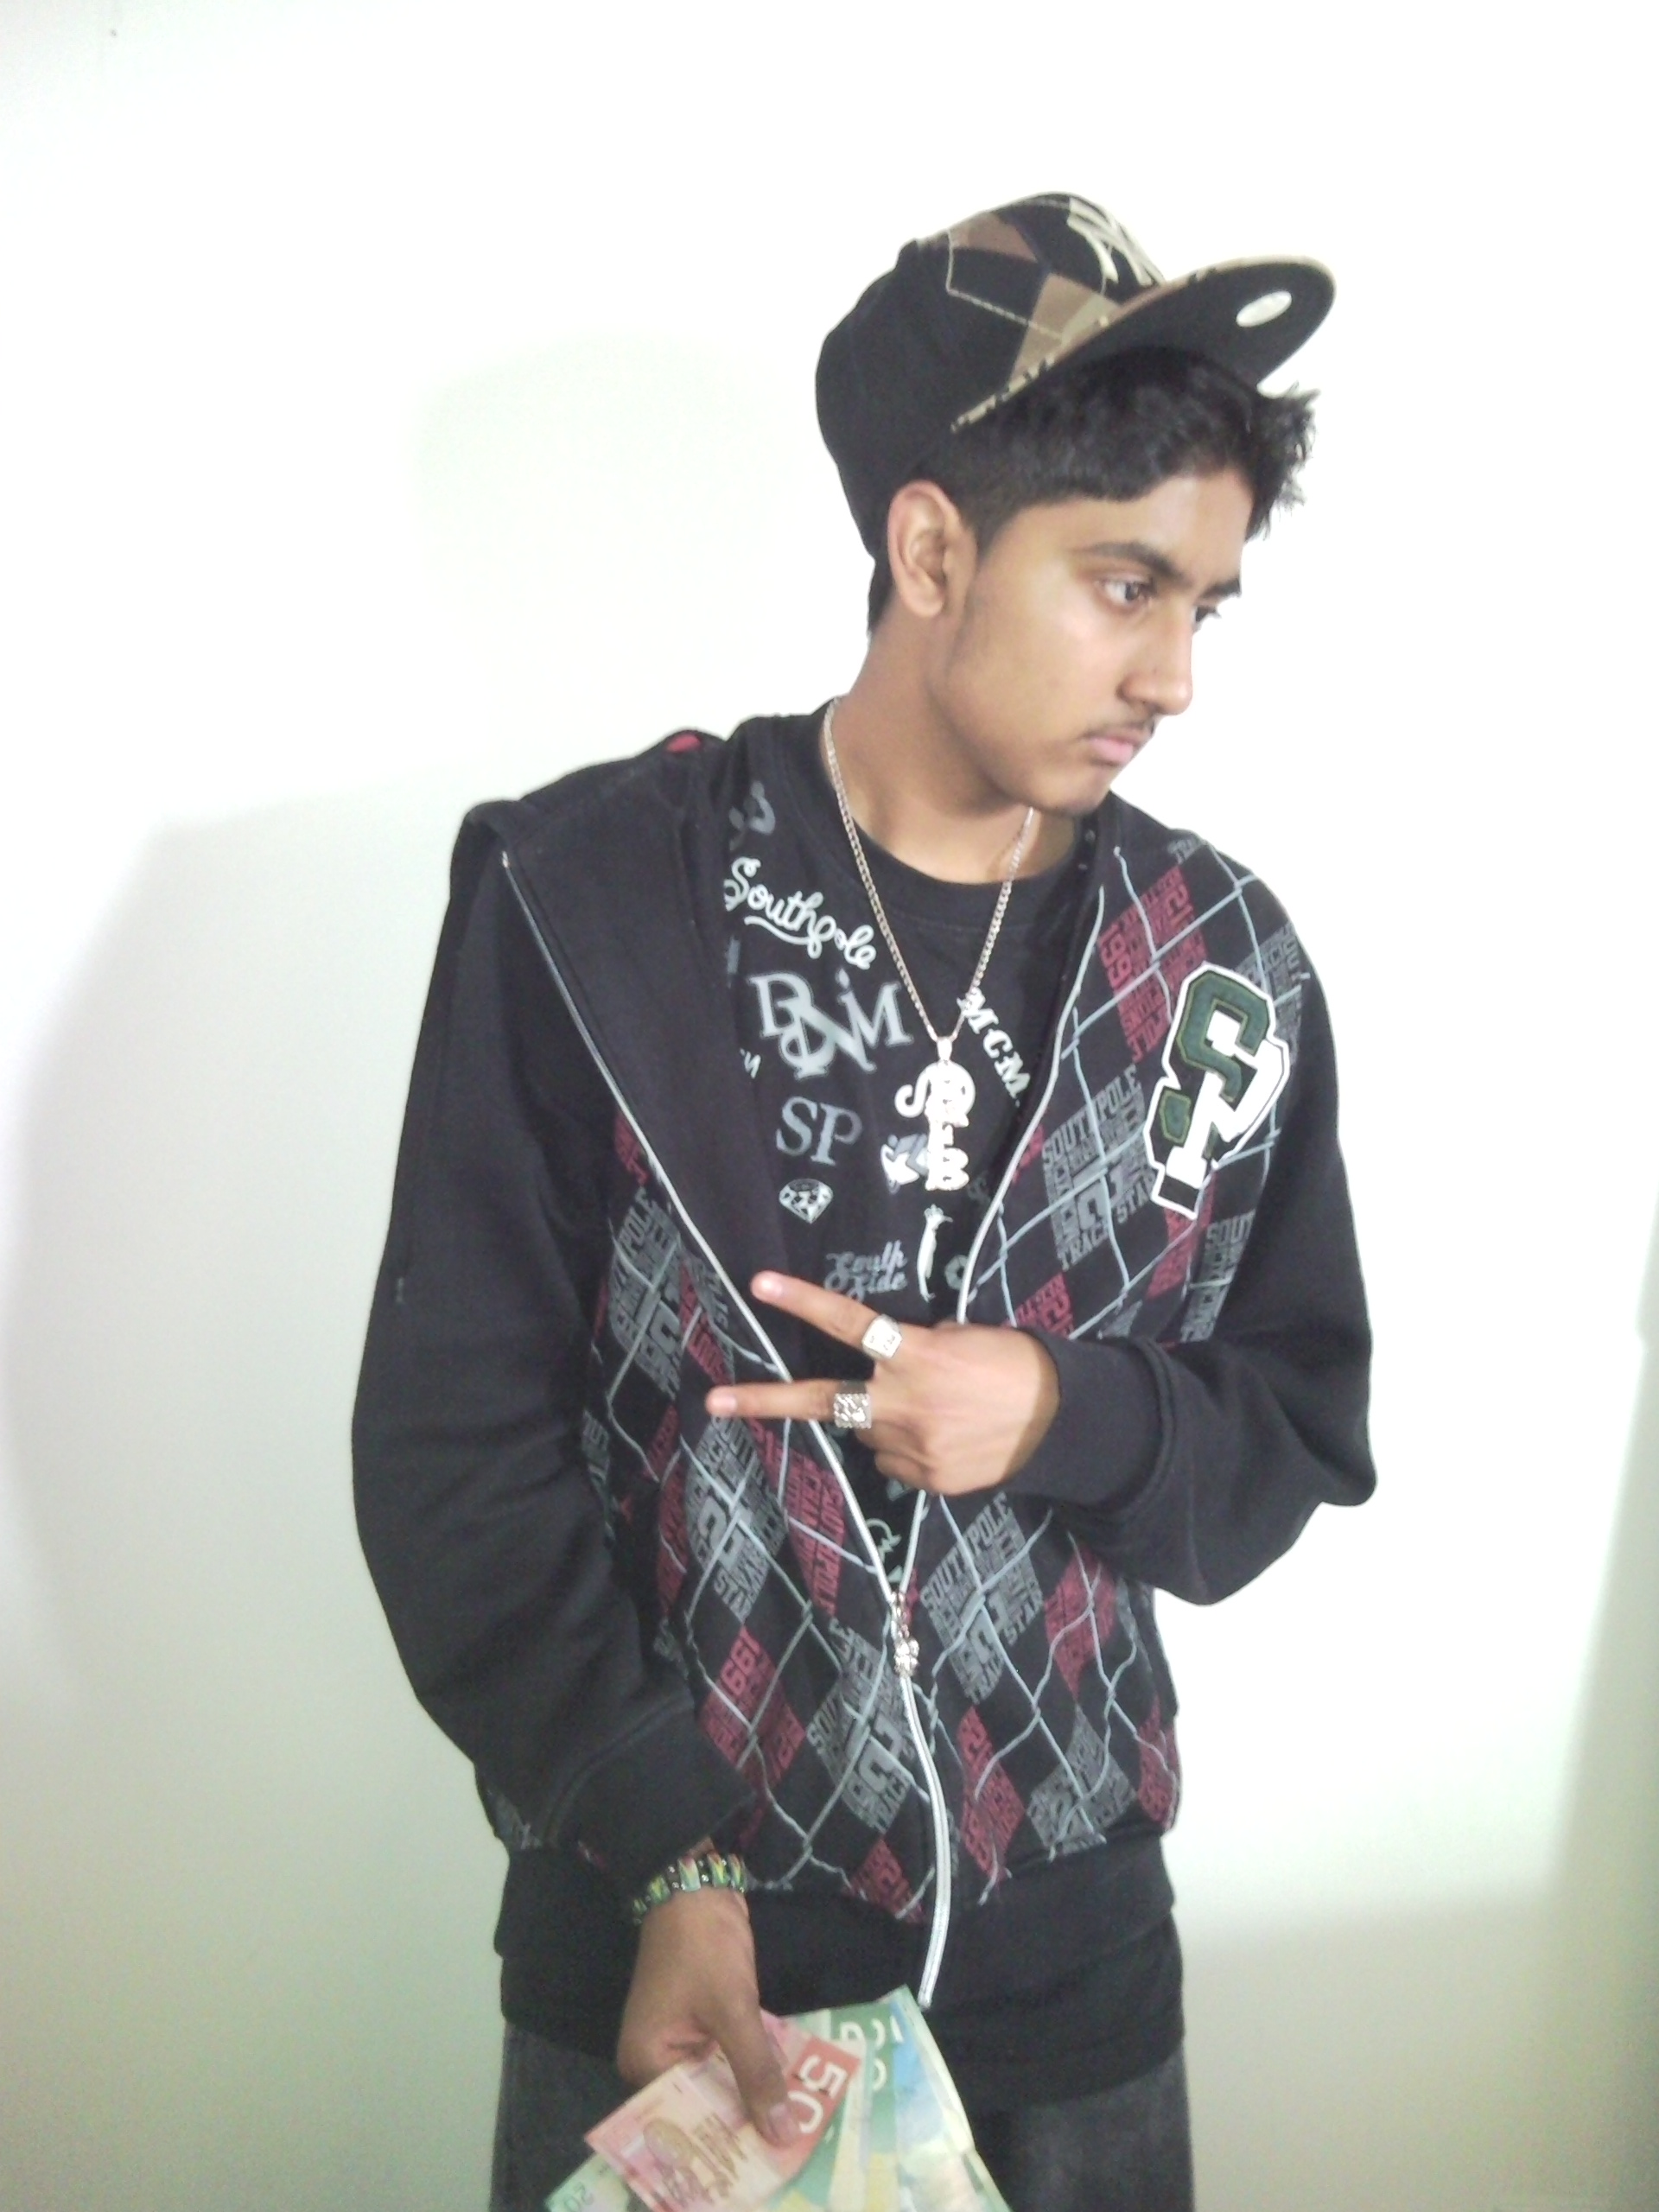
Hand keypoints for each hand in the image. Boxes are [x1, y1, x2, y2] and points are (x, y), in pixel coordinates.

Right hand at [616, 1866, 796, 2148]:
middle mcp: (654, 2061)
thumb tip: (781, 2135)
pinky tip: (785, 2085)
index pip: (686, 2120)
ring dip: (752, 2093)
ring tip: (795, 2124)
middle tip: (790, 2145)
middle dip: (744, 2120)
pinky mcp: (699, 2024)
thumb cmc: (703, 1946)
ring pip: (719, 2081)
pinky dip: (750, 2066)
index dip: (727, 2141)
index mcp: (645, 2064)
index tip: (768, 2162)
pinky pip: (725, 2057)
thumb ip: (756, 2072)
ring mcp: (677, 2041)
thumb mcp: (733, 2008)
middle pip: (703, 2104)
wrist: (695, 1885)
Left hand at [704, 1272, 1059, 1494]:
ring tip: (932, 1411)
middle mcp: (904, 1403)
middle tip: (714, 1400)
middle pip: (821, 1401)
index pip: (850, 1324)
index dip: (803, 1302)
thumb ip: (918, 1346)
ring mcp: (911, 1448)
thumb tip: (888, 1361)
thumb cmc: (1015, 1362)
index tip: (760, 1284)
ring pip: (866, 1431)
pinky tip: (944, 1436)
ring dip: (879, 1419)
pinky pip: (894, 1461)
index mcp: (917, 1356)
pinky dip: (907, 1447)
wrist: (1062, 1423)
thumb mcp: (965, 1335)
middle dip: (763, 1401)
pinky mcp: (926, 1480)